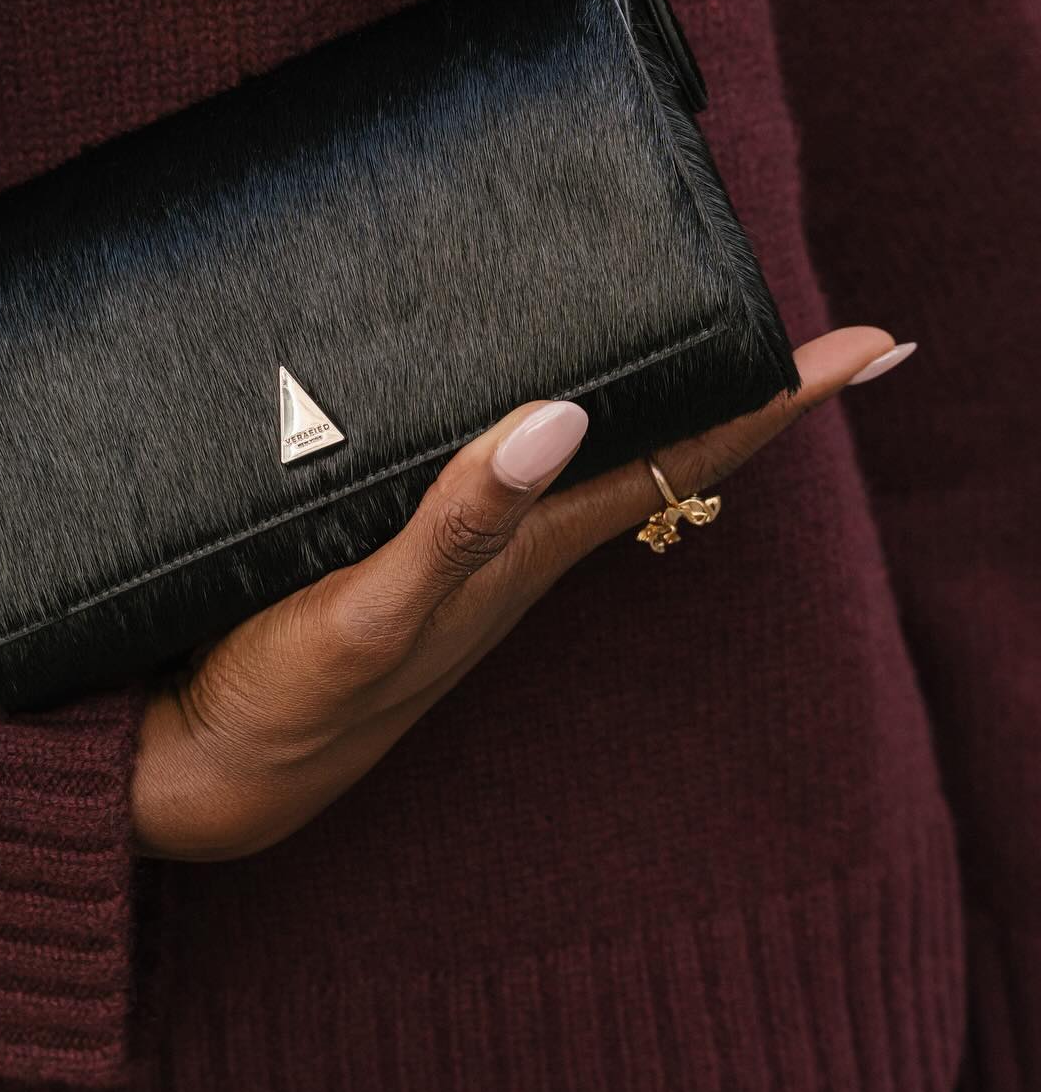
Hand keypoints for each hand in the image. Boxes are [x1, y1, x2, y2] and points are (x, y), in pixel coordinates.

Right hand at [131, 325, 911, 860]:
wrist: (219, 766)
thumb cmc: (294, 700)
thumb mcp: (373, 616)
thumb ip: (457, 527)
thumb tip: (564, 419)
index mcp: (531, 551)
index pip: (682, 461)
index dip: (775, 405)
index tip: (871, 347)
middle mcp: (523, 544)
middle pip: (664, 451)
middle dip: (746, 390)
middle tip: (819, 325)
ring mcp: (476, 549)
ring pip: (599, 455)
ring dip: (664, 400)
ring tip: (701, 332)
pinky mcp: (415, 546)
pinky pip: (516, 464)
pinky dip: (559, 417)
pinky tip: (544, 396)